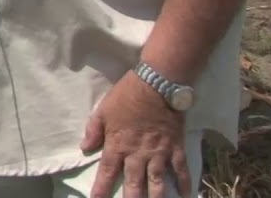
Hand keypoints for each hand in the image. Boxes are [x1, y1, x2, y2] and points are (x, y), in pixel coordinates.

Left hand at [80, 70, 191, 197]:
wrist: (157, 84)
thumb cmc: (127, 96)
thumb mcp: (103, 110)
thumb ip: (93, 130)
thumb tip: (84, 148)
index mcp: (118, 145)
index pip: (107, 172)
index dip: (101, 188)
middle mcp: (138, 154)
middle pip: (133, 183)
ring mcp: (159, 153)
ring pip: (157, 182)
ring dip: (156, 197)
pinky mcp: (175, 148)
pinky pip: (181, 169)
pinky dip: (184, 183)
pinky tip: (186, 194)